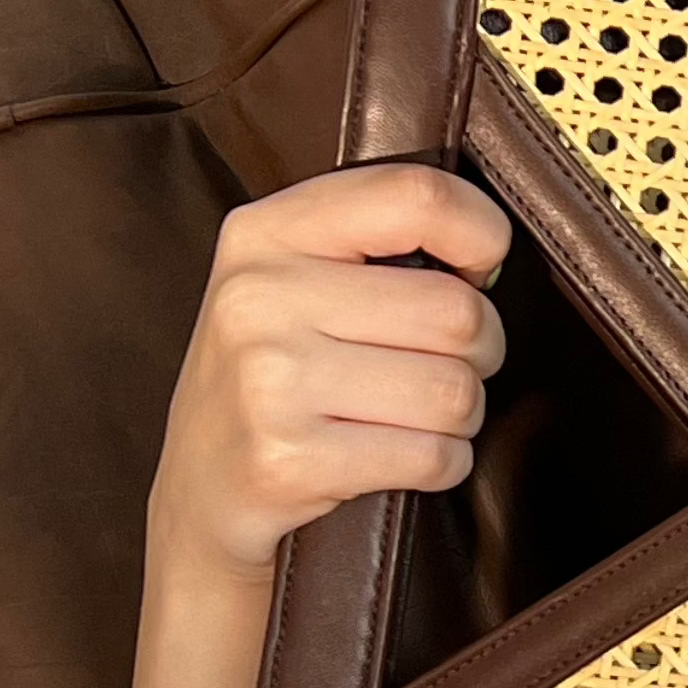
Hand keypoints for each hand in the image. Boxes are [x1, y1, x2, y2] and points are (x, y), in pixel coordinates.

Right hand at [150, 163, 511, 580]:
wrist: (200, 491)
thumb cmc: (272, 381)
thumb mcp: (294, 283)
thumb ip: (376, 242)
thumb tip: (487, 254)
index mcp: (266, 232)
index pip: (415, 196)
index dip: (480, 234)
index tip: (479, 270)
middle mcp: (259, 295)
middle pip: (458, 313)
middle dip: (477, 353)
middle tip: (437, 367)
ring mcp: (269, 379)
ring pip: (455, 392)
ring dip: (458, 419)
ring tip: (408, 417)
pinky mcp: (289, 460)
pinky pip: (432, 458)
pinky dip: (439, 466)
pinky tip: (395, 458)